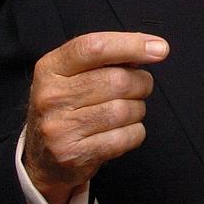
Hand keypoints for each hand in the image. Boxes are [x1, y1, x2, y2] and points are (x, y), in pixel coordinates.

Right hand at [23, 32, 167, 203]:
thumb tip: (154, 48)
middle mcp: (50, 96)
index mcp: (50, 68)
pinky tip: (122, 132)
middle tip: (138, 88)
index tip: (160, 49)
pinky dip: (135, 133)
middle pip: (118, 80)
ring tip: (125, 112)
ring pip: (125, 110)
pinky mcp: (73, 154)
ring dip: (137, 110)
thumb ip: (108, 58)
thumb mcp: (74, 75)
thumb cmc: (69, 107)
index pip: (94, 47)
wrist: (44, 159)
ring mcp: (59, 127)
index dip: (131, 45)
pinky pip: (126, 137)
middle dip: (140, 83)